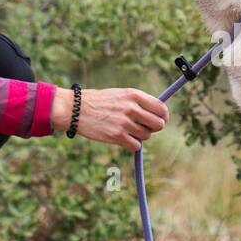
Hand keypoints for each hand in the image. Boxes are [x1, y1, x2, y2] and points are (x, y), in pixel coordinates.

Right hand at [52, 86, 169, 150]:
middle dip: (153, 128)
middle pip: (158, 125)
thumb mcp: (121, 94)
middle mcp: (132, 108)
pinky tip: (122, 138)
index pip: (161, 109)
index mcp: (134, 95)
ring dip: (139, 136)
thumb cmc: (100, 101)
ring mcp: (125, 122)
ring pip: (146, 136)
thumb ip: (139, 102)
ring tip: (126, 130)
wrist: (76, 109)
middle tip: (143, 127)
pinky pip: (136, 145)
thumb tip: (158, 114)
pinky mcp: (117, 136)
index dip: (163, 117)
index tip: (161, 120)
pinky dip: (131, 144)